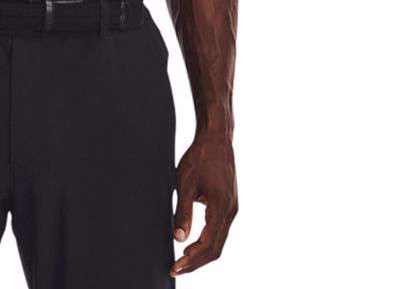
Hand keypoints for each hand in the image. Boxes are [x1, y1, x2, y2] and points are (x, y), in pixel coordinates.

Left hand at [170, 131, 237, 276]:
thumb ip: (183, 212)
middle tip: (176, 269)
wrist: (216, 138)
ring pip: (219, 240)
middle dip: (196, 262)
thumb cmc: (199, 158)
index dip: (191, 260)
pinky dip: (207, 241)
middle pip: (216, 248)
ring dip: (202, 253)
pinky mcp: (229, 204)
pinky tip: (193, 242)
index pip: (208, 245)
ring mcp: (232, 208)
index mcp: (221, 208)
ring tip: (182, 259)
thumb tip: (178, 239)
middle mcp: (231, 212)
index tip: (175, 267)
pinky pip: (220, 230)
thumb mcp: (185, 184)